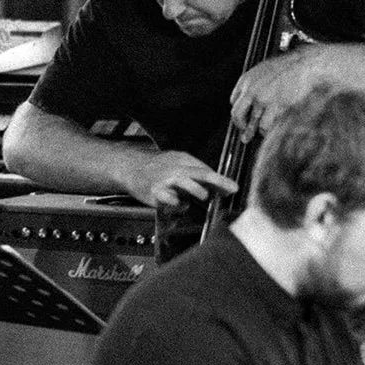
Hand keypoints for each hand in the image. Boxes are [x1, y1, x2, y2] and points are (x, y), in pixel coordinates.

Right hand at [124, 149, 238, 208]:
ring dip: (197, 190)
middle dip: (217, 182)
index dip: (221, 180)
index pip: (206, 170)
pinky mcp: (155, 192)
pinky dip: (177, 204)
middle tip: (230, 190)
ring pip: (185, 182)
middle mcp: (175, 169)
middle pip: (200, 173)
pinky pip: (170, 200)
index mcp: (183, 160)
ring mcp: (165, 180)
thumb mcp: (177, 162)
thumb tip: (216, 184)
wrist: (131, 168)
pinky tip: (177, 203)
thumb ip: (195, 171)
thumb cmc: (157, 168)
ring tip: (203, 196)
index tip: (233, 188)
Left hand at [230, 48, 325, 142]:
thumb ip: (254, 84)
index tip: (243, 116)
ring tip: (261, 133)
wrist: (306, 64)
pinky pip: (266, 126)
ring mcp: (263, 99)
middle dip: (240, 125)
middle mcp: (251, 90)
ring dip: (255, 131)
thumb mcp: (264, 71)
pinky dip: (267, 131)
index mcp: (246, 80)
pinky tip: (270, 131)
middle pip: (237, 114)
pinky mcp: (276, 106)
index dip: (239, 110)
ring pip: (252, 123)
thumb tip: (250, 100)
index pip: (234, 100)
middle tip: (244, 132)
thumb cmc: (289, 67)